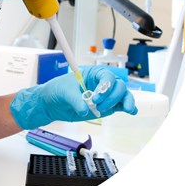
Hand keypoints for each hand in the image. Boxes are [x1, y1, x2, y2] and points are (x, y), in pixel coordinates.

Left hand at [9, 65, 136, 129]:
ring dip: (125, 101)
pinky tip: (131, 111)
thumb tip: (85, 110)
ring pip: (123, 95)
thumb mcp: (64, 92)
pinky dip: (128, 107)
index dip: (105, 86)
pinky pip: (121, 105)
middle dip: (112, 96)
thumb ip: (75, 100)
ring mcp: (106, 95)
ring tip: (126, 109)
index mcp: (92, 74)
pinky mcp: (107, 106)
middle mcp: (102, 83)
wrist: (53, 103)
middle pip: (118, 85)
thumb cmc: (58, 90)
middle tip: (98, 106)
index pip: (107, 76)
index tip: (95, 97)